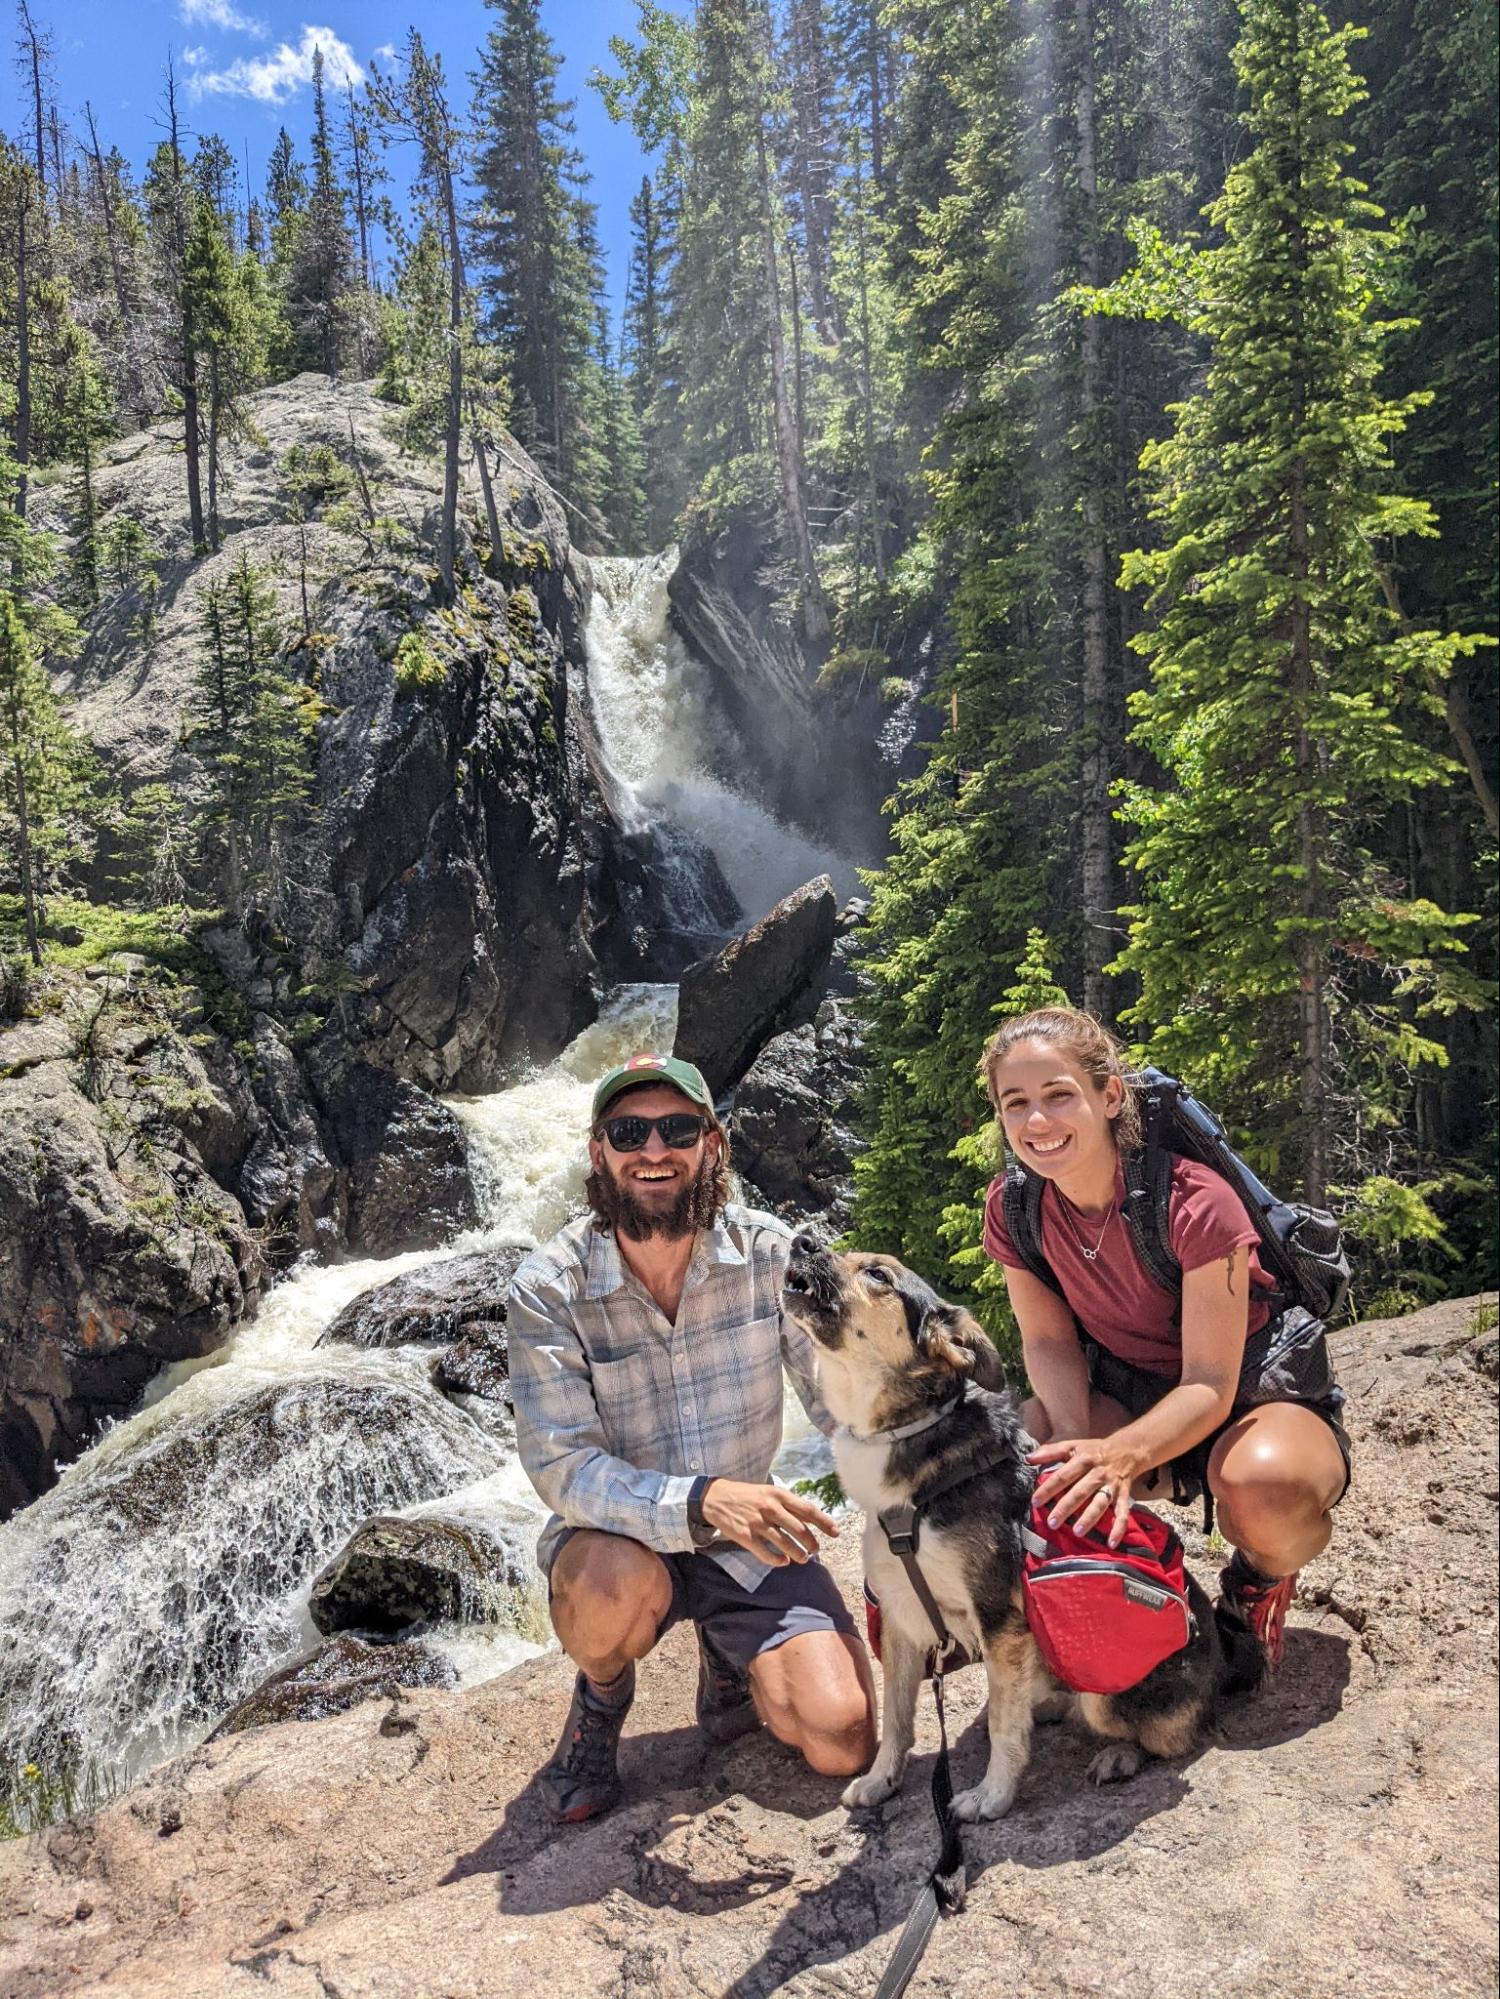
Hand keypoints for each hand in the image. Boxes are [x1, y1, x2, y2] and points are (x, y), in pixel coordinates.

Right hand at [700, 1480, 837, 1565]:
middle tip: (816, 1550)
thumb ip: (788, 1504)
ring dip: (797, 1553)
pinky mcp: (745, 1536)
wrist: (715, 1497)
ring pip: (784, 1543)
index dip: (824, 1522)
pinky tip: (783, 1562)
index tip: (836, 1533)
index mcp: (778, 1494)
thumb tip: (810, 1519)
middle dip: (811, 1542)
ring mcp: (757, 1522)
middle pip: (799, 1529)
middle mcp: (770, 1507)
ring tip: (803, 1559)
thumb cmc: (747, 1495)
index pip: (807, 1510)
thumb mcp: (769, 1492)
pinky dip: (776, 1560)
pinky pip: (765, 1552)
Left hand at [1027, 1437, 1147, 1547]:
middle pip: (1080, 1492)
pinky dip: (1119, 1529)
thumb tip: (1028, 1458)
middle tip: (1052, 1523)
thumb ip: (1050, 1451)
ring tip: (1077, 1532)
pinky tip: (1111, 1543)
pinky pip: (1123, 1513)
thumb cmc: (1093, 1450)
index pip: (1063, 1476)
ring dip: (1089, 1518)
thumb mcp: (1072, 1445)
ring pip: (1100, 1503)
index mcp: (1083, 1460)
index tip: (1035, 1502)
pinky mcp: (1124, 1496)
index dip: (1048, 1489)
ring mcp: (1111, 1486)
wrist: (1126, 1450)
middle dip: (1066, 1508)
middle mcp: (1097, 1473)